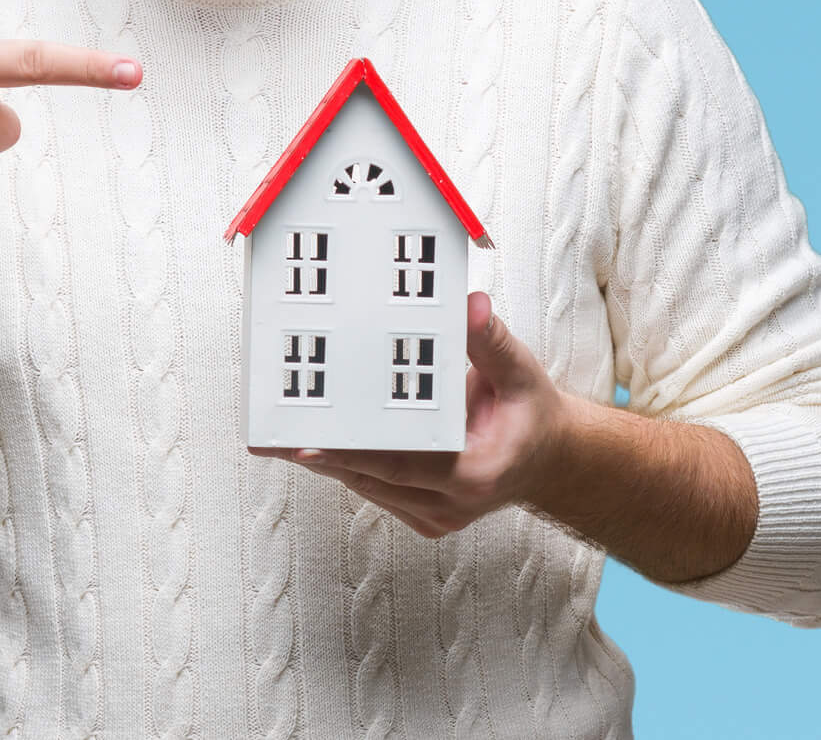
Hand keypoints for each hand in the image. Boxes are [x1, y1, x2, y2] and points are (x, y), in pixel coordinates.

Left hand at [248, 290, 579, 538]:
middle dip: (318, 453)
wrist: (549, 458)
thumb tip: (470, 306)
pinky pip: (372, 487)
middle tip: (270, 434)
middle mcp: (450, 504)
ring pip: (364, 484)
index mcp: (475, 475)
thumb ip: (489, 341)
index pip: (399, 466)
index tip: (305, 446)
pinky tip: (312, 439)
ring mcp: (433, 514)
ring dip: (324, 459)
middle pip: (369, 478)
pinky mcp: (420, 512)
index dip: (350, 455)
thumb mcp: (520, 373)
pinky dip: (345, 463)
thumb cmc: (530, 415)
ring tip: (277, 433)